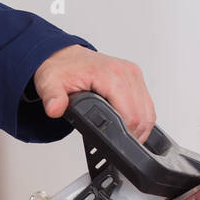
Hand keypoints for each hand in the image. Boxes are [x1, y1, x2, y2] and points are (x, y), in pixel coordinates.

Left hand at [33, 45, 155, 142]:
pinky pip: (147, 104)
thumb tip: (54, 109)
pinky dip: (141, 117)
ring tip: (123, 136)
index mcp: (110, 74)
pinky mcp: (136, 77)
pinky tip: (128, 123)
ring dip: (140, 128)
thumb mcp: (50, 83)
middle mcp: (126, 72)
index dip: (124, 134)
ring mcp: (133, 74)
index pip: (130, 114)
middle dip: (133, 135)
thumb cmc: (61, 68)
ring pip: (149, 111)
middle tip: (117, 143)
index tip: (113, 143)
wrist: (64, 56)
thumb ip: (53, 97)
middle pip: (143, 116)